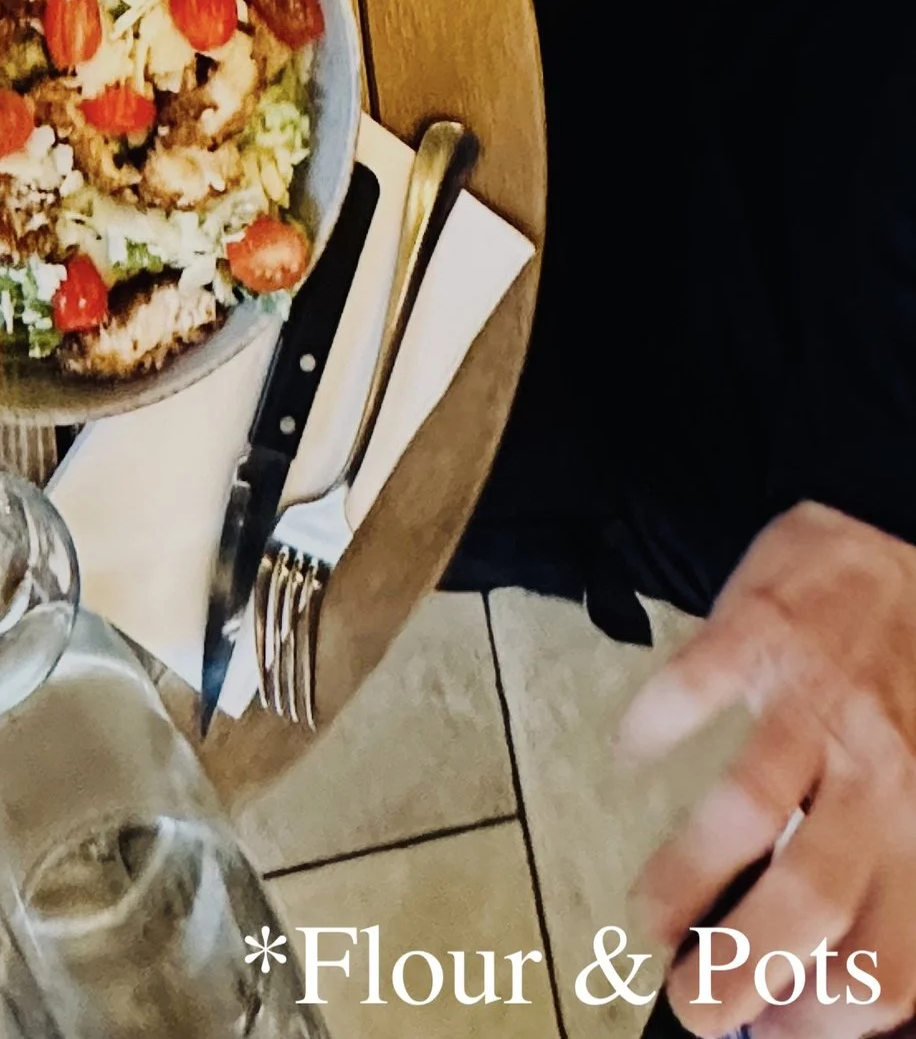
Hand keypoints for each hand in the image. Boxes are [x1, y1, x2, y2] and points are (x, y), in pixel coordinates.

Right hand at [621, 503, 915, 1038]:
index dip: (824, 1020)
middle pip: (808, 908)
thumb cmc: (913, 680)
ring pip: (741, 813)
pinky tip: (630, 759)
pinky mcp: (755, 632)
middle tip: (691, 1001)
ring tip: (648, 917)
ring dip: (680, 879)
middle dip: (736, 974)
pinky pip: (686, 691)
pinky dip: (646, 732)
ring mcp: (813, 701)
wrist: (903, 530)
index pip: (888, 966)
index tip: (771, 1030)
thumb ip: (889, 879)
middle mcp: (880, 777)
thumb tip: (818, 981)